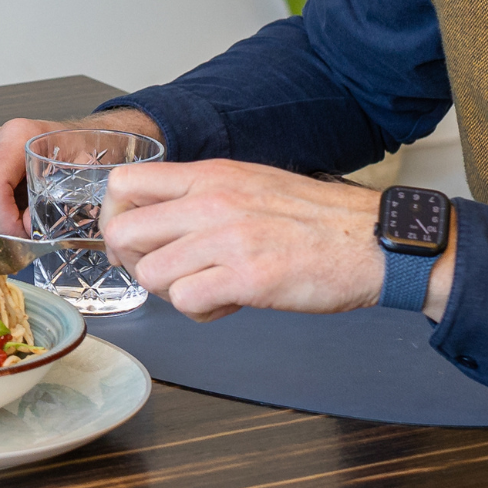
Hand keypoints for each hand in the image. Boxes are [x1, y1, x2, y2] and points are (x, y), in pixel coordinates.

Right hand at [0, 109, 162, 234]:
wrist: (82, 138)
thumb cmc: (85, 153)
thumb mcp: (84, 175)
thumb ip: (58, 202)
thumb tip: (27, 227)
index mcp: (15, 136)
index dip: (5, 223)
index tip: (27, 237)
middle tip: (25, 240)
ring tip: (16, 231)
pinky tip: (4, 224)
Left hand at [96, 159, 451, 321]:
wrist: (372, 241)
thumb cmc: (315, 219)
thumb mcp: (249, 184)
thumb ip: (200, 197)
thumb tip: (154, 219)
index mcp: (210, 176)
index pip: (124, 184)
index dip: (115, 218)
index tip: (133, 240)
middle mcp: (212, 202)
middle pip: (122, 232)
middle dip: (134, 261)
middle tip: (166, 272)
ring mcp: (228, 239)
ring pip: (150, 274)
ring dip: (172, 291)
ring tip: (206, 288)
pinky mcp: (248, 278)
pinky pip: (187, 302)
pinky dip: (201, 312)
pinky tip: (227, 303)